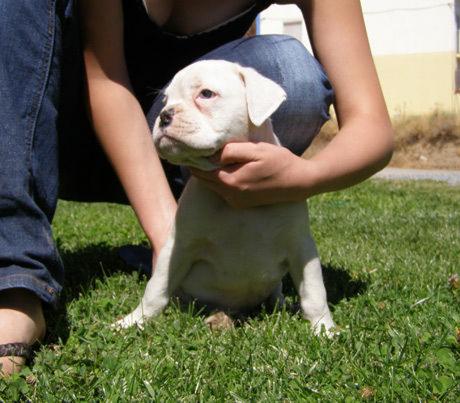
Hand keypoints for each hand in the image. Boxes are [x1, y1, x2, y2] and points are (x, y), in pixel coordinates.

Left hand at [190, 142, 316, 207]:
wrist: (299, 183)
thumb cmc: (279, 162)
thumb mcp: (256, 150)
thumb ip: (232, 151)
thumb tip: (211, 154)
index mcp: (230, 181)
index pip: (201, 170)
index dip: (193, 158)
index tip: (188, 146)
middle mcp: (229, 195)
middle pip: (203, 179)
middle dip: (197, 165)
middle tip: (195, 149)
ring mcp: (235, 201)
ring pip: (212, 185)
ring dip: (208, 172)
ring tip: (207, 155)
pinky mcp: (241, 203)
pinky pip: (222, 190)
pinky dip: (218, 179)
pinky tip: (223, 167)